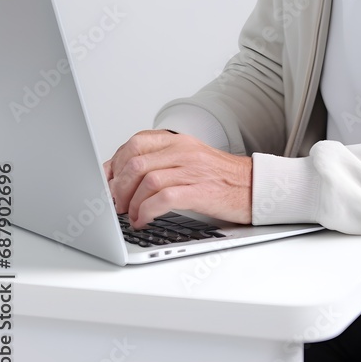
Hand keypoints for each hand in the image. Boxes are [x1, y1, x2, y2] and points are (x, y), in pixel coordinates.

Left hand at [103, 129, 252, 228]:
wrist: (254, 186)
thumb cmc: (219, 177)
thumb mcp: (187, 160)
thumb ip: (158, 162)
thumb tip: (121, 176)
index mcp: (178, 141)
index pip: (134, 143)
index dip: (115, 164)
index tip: (107, 183)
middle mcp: (183, 151)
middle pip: (135, 162)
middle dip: (119, 187)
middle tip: (116, 205)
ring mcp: (192, 169)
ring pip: (146, 180)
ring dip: (131, 203)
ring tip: (131, 216)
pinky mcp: (200, 191)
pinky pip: (163, 198)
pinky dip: (146, 211)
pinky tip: (144, 220)